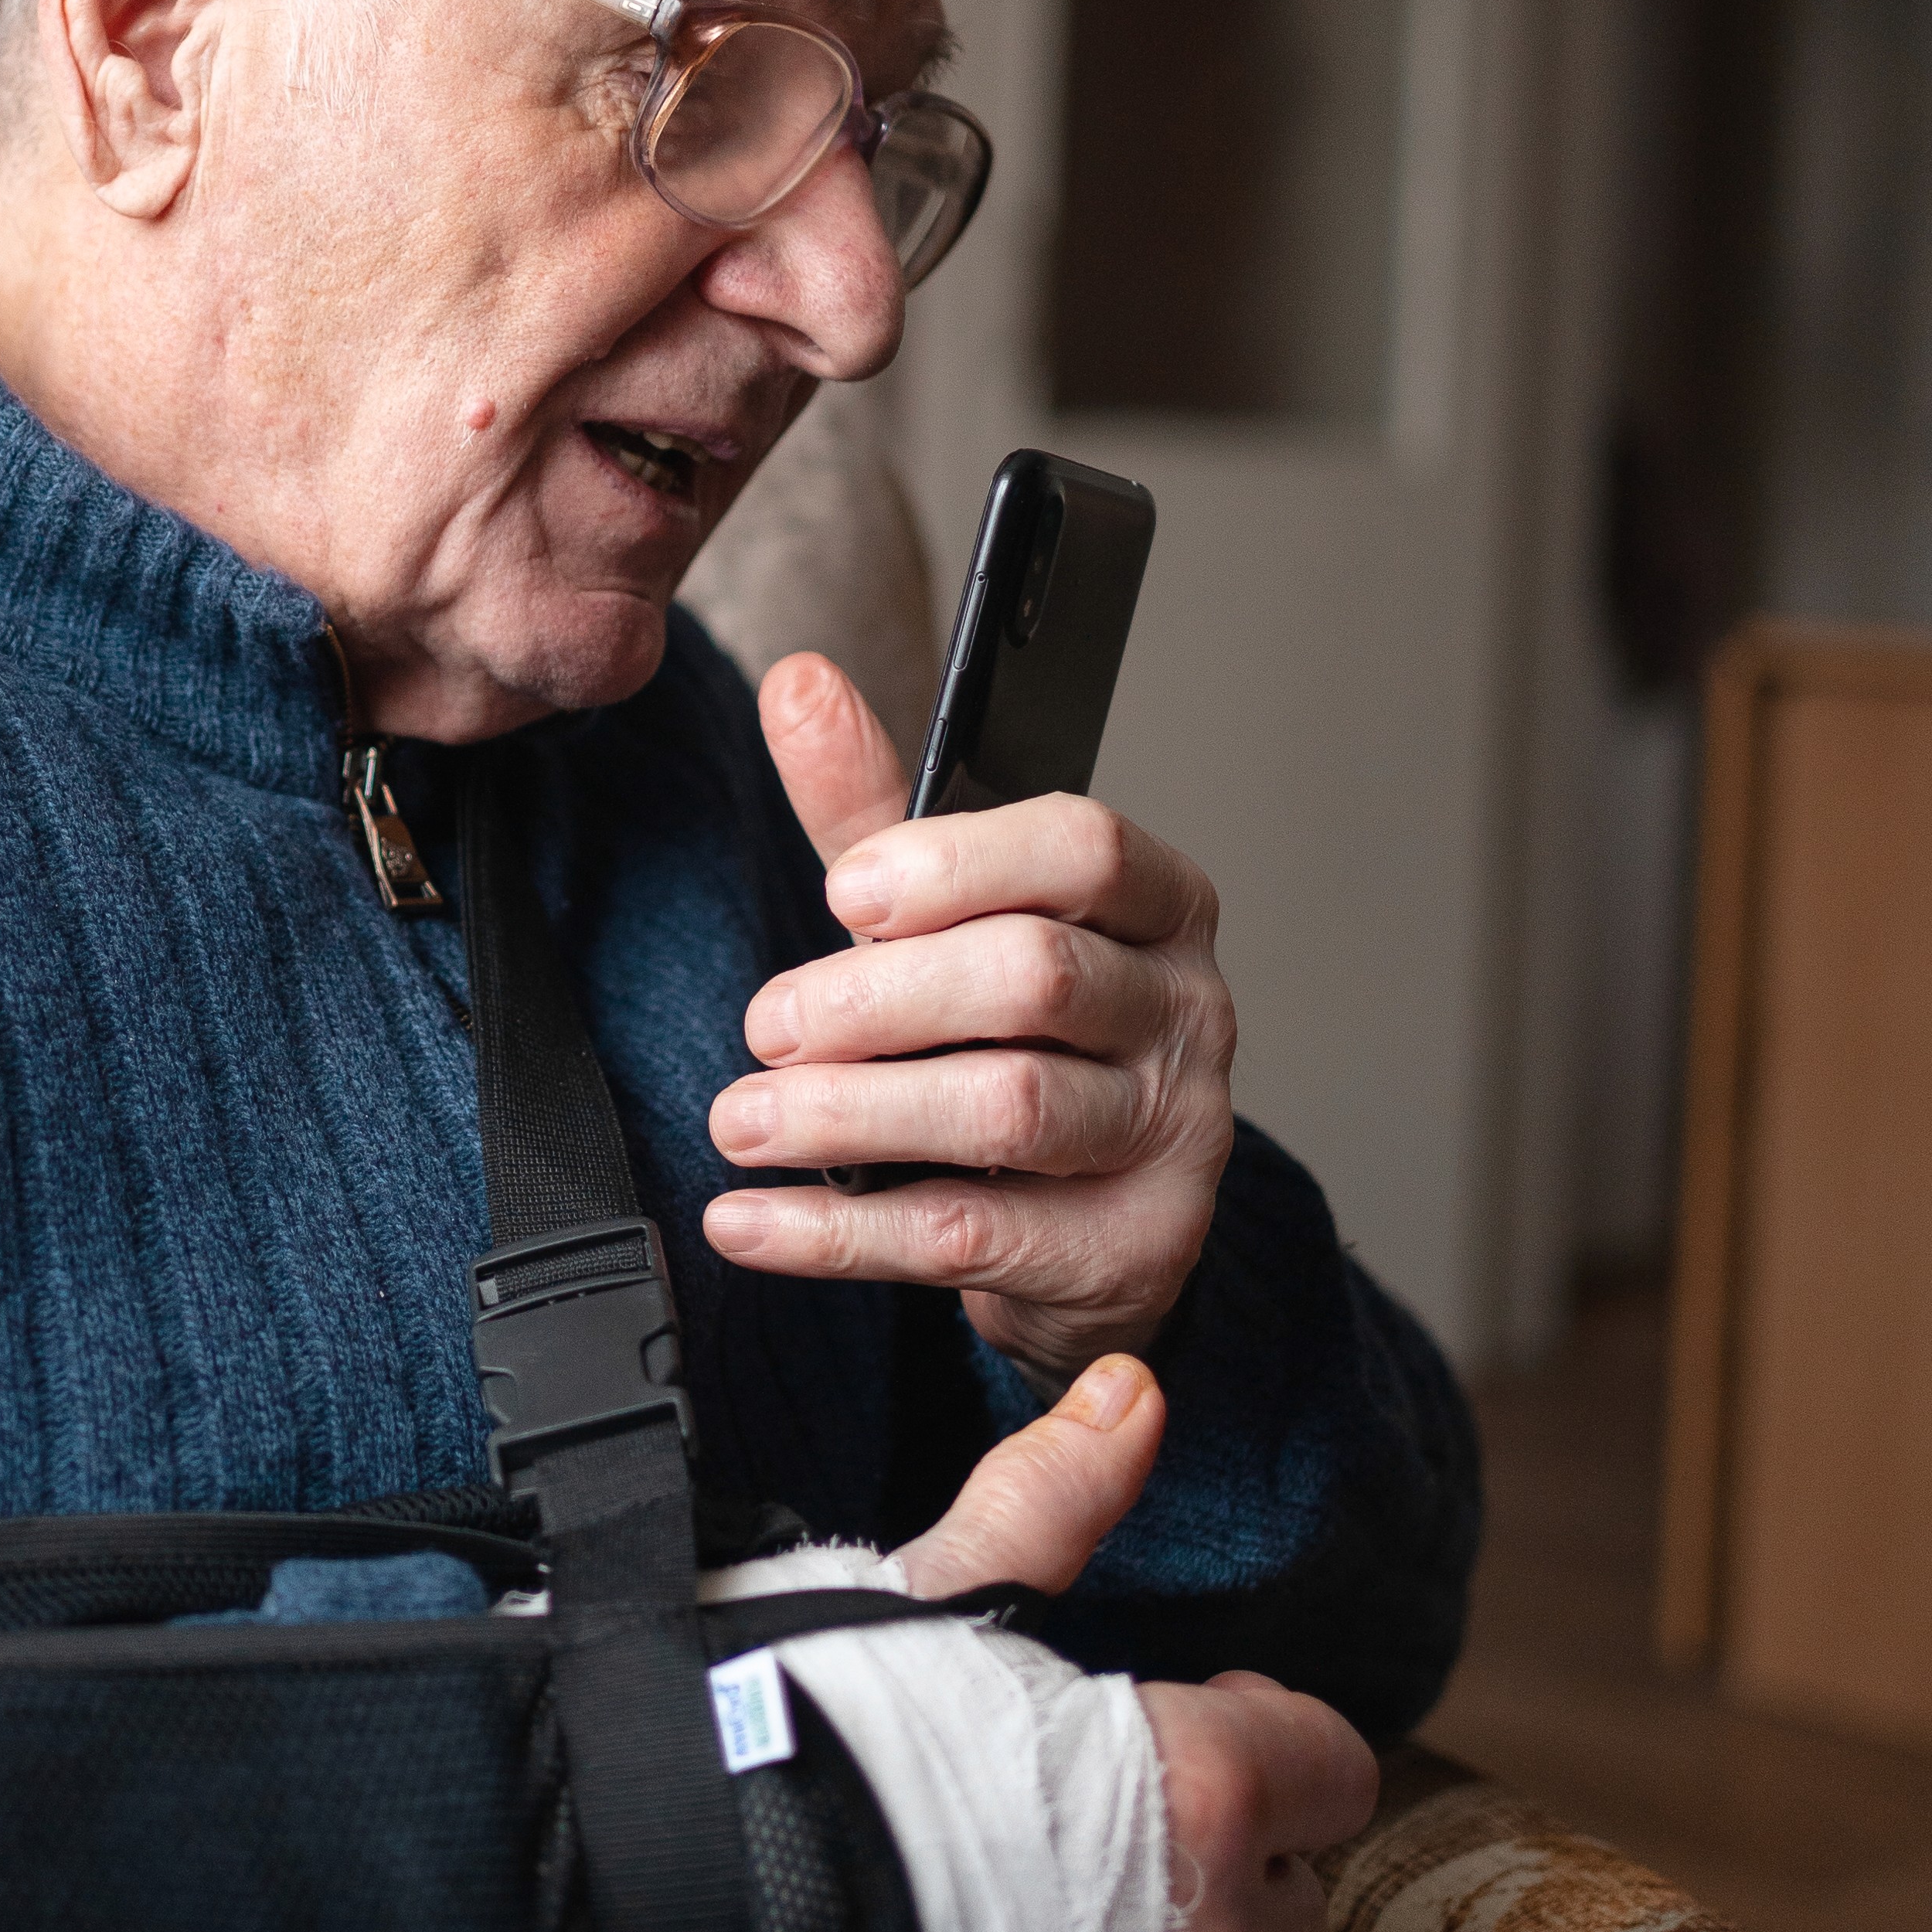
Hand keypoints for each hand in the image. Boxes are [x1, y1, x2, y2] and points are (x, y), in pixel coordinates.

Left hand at [701, 651, 1235, 1380]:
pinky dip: (840, 1232)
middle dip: (877, 998)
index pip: (1085, 847)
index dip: (957, 863)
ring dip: (850, 1115)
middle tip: (766, 1024)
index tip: (843, 890)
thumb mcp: (944, 918)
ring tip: (740, 1119)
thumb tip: (798, 682)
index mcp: (1158, 902)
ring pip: (1011, 1109)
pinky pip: (972, 1235)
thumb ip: (874, 813)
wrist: (1086, 1222)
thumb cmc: (1014, 1040)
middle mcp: (1190, 1010)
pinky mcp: (1131, 1249)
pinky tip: (747, 1221)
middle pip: (1038, 976)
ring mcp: (1175, 1135)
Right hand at [844, 1362, 1373, 1931]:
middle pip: (1298, 1889)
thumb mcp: (934, 1591)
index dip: (1260, 1727)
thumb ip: (1057, 1498)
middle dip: (1227, 1843)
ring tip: (1061, 1909)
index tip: (1176, 1714)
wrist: (693, 1920)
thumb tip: (1136, 1392)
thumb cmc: (811, 1743)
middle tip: (1104, 1809)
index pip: (1332, 1763)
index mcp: (1206, 1790)